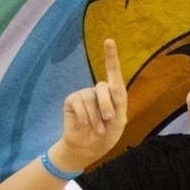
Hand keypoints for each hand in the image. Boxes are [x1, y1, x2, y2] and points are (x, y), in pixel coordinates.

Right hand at [54, 38, 128, 170]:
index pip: (113, 73)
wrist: (88, 149)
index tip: (109, 40)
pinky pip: (78, 103)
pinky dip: (83, 117)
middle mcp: (99, 91)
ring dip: (95, 117)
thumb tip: (109, 84)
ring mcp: (84, 95)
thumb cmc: (106, 136)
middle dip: (107, 107)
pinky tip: (83, 124)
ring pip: (91, 98)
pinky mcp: (72, 100)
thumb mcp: (118, 121)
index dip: (111, 56)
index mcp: (113, 94)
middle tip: (108, 121)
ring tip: (96, 128)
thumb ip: (117, 102)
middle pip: (104, 88)